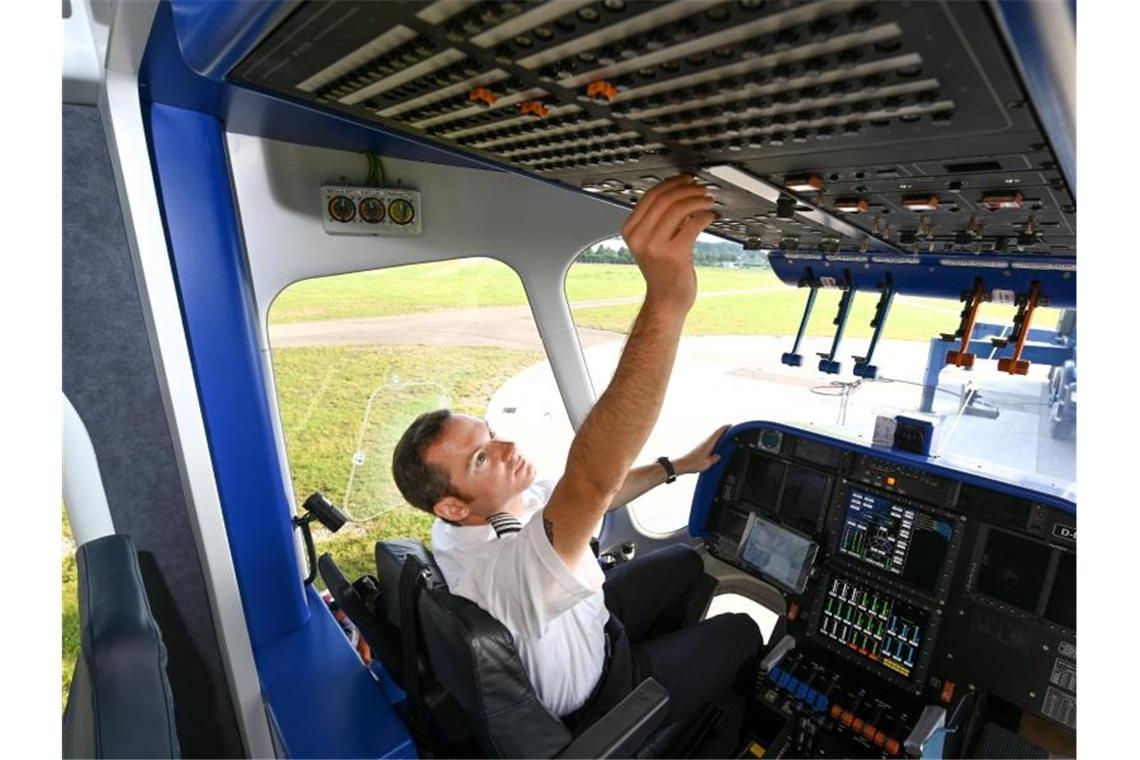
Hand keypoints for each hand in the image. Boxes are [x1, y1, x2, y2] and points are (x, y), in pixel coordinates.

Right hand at [621, 175, 716, 311]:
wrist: (665, 300)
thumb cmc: (662, 272)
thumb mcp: (652, 242)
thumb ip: (659, 220)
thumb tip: (681, 193)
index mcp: (631, 230)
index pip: (650, 195)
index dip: (672, 183)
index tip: (686, 180)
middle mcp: (640, 237)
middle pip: (665, 198)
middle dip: (687, 189)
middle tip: (702, 189)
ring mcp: (655, 246)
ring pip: (679, 208)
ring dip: (698, 200)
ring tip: (708, 201)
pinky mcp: (674, 254)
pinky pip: (693, 224)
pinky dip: (705, 216)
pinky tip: (711, 216)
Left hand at [673, 424, 730, 474]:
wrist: (681, 464)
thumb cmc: (692, 463)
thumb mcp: (707, 463)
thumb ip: (713, 459)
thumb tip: (717, 456)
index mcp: (708, 444)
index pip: (717, 433)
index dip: (724, 428)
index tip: (729, 425)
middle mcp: (703, 442)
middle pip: (714, 434)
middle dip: (722, 432)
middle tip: (729, 431)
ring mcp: (700, 444)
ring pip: (710, 439)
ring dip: (716, 438)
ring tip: (723, 440)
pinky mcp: (697, 448)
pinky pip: (707, 443)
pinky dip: (711, 443)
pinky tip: (713, 448)